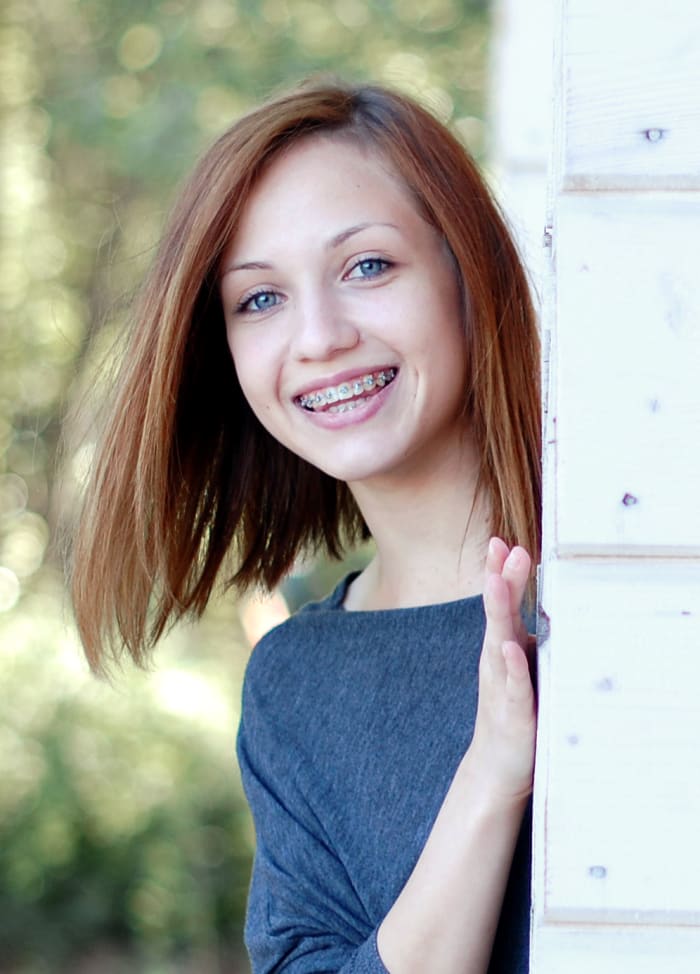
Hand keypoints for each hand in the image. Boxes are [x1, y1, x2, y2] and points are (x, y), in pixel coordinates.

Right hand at [467, 537, 536, 805]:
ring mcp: (501, 686)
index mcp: (501, 650)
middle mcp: (497, 662)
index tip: (500, 543)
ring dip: (498, 611)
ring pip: (498, 642)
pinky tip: (509, 647)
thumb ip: (531, 640)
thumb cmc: (514, 713)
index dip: (500, 574)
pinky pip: (512, 685)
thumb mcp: (523, 670)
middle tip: (501, 546)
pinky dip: (510, 665)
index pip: (501, 605)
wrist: (497, 769)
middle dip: (500, 580)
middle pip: (497, 614)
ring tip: (497, 583)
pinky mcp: (512, 713)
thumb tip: (552, 606)